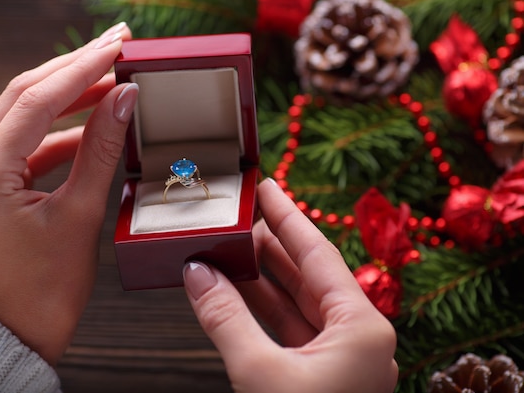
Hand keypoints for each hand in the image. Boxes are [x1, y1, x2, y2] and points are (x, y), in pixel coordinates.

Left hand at [0, 22, 137, 365]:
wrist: (16, 331)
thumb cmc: (45, 290)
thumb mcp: (80, 215)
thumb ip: (101, 150)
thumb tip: (124, 100)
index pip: (36, 100)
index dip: (81, 68)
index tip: (117, 46)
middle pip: (23, 95)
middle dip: (73, 68)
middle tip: (115, 45)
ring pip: (23, 115)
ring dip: (68, 97)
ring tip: (112, 80)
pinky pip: (26, 143)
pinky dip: (60, 131)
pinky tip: (93, 125)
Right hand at [183, 178, 397, 392]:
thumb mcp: (259, 372)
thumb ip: (225, 317)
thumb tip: (198, 273)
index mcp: (363, 330)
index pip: (318, 255)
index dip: (288, 217)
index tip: (266, 188)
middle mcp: (360, 341)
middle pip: (311, 276)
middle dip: (273, 245)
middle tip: (244, 218)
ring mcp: (344, 361)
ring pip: (301, 304)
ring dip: (265, 279)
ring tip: (234, 251)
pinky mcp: (325, 379)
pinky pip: (294, 331)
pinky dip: (266, 312)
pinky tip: (239, 294)